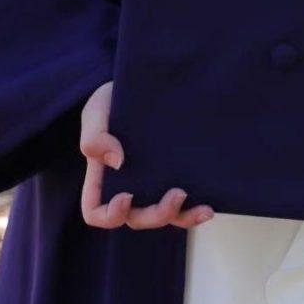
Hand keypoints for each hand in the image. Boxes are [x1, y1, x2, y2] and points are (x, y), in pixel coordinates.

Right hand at [78, 80, 215, 230]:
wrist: (142, 84)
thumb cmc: (111, 101)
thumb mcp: (96, 112)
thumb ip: (95, 136)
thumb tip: (117, 161)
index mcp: (102, 178)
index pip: (97, 212)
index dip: (110, 215)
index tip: (126, 196)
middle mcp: (128, 187)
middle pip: (137, 219)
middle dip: (157, 215)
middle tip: (177, 194)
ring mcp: (153, 185)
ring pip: (163, 217)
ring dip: (182, 217)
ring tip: (202, 208)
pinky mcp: (175, 177)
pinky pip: (183, 206)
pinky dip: (194, 211)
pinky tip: (208, 207)